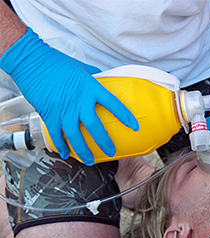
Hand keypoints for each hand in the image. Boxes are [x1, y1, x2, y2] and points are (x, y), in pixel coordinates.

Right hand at [0, 28, 138, 164]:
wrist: (32, 61)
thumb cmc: (56, 62)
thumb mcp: (81, 68)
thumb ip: (93, 77)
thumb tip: (102, 79)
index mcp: (91, 88)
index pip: (113, 104)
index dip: (125, 116)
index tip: (134, 126)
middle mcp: (80, 101)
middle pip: (95, 127)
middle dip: (104, 142)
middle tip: (110, 152)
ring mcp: (64, 110)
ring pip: (75, 136)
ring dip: (83, 150)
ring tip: (89, 160)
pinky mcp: (49, 114)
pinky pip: (56, 135)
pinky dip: (61, 146)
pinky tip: (66, 153)